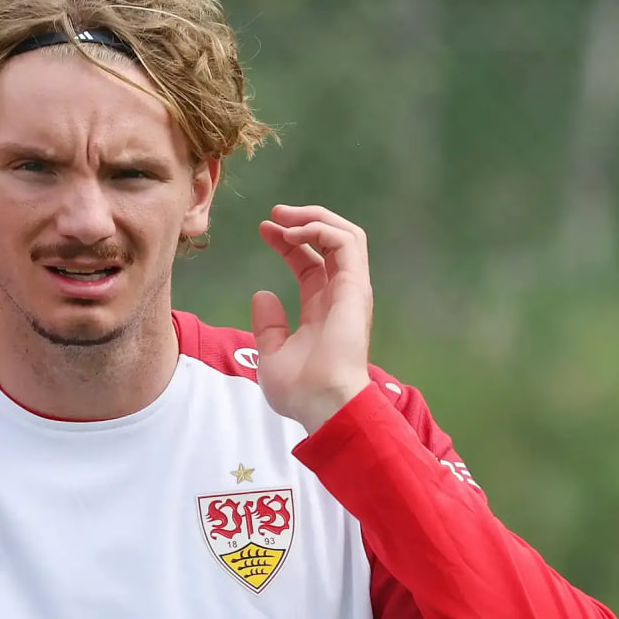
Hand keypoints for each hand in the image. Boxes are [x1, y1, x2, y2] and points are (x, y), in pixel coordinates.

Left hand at [251, 204, 373, 432]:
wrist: (323, 404)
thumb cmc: (301, 389)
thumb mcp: (272, 355)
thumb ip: (269, 326)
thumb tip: (262, 295)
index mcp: (322, 308)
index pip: (309, 263)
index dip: (287, 243)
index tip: (263, 229)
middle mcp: (340, 295)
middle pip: (327, 243)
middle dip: (301, 221)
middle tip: (273, 214)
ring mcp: (351, 290)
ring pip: (345, 235)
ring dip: (314, 218)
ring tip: (283, 216)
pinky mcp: (356, 287)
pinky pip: (346, 243)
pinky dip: (321, 229)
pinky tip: (294, 233)